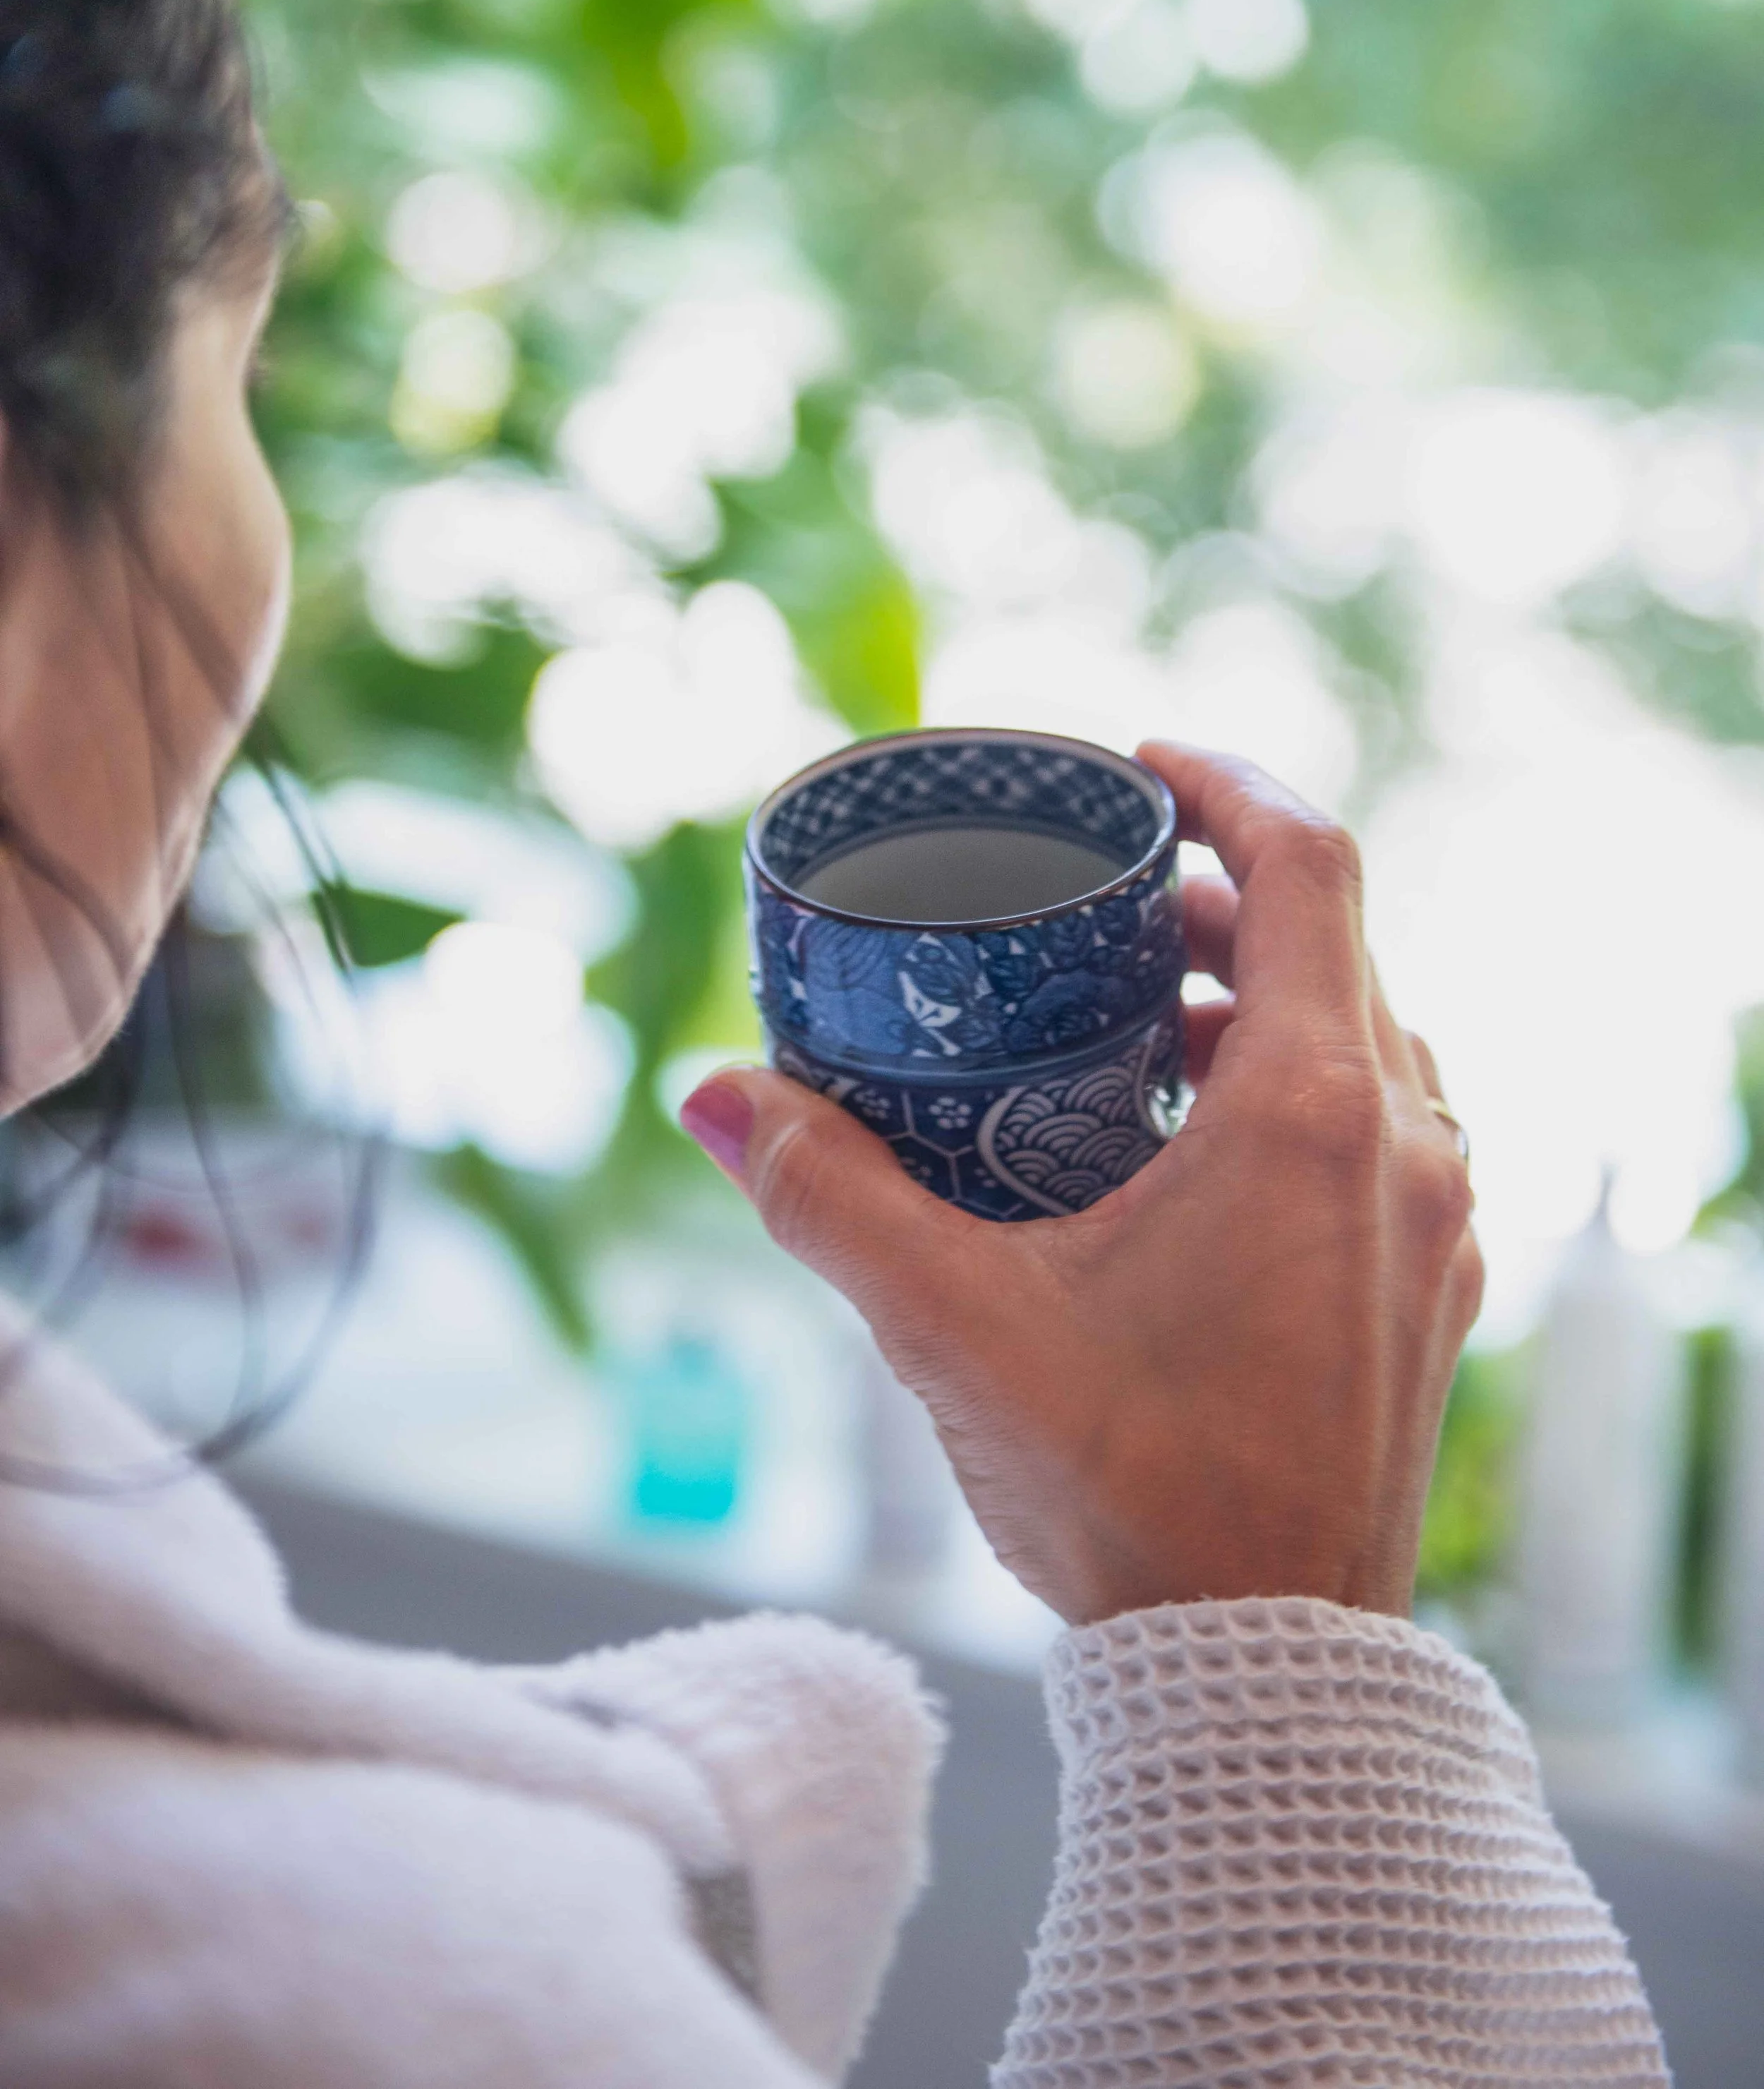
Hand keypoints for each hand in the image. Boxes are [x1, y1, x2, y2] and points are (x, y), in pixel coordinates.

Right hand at [682, 744, 1481, 1627]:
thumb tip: (712, 1096)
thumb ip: (825, 1197)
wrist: (1266, 1671)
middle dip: (1217, 897)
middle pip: (1332, 942)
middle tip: (1104, 903)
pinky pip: (1380, 1127)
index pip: (1308, 862)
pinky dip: (1295, 1086)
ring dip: (1257, 998)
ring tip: (1135, 1020)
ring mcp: (1434, 1222)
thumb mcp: (954, 1328)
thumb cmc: (1132, 1495)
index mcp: (1312, 1113)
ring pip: (1363, 1037)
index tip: (1137, 771)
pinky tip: (1189, 1143)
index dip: (1225, 784)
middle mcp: (1405, 1145)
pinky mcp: (1431, 1288)